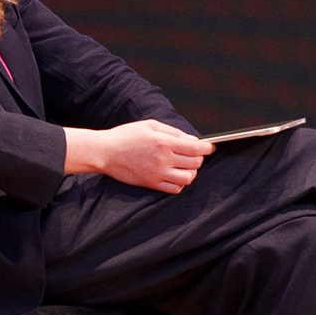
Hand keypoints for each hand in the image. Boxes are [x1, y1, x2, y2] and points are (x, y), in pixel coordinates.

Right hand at [85, 118, 206, 191]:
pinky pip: (175, 189)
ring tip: (185, 166)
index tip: (210, 147)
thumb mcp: (150, 125)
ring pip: (188, 178)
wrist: (105, 152)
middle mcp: (163, 159)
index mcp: (164, 142)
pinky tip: (175, 175)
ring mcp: (158, 174)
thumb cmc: (126, 136)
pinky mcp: (151, 184)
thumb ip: (174, 132)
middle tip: (194, 155)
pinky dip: (180, 183)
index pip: (196, 148)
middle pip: (195, 164)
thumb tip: (192, 139)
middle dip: (199, 159)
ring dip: (191, 172)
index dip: (207, 148)